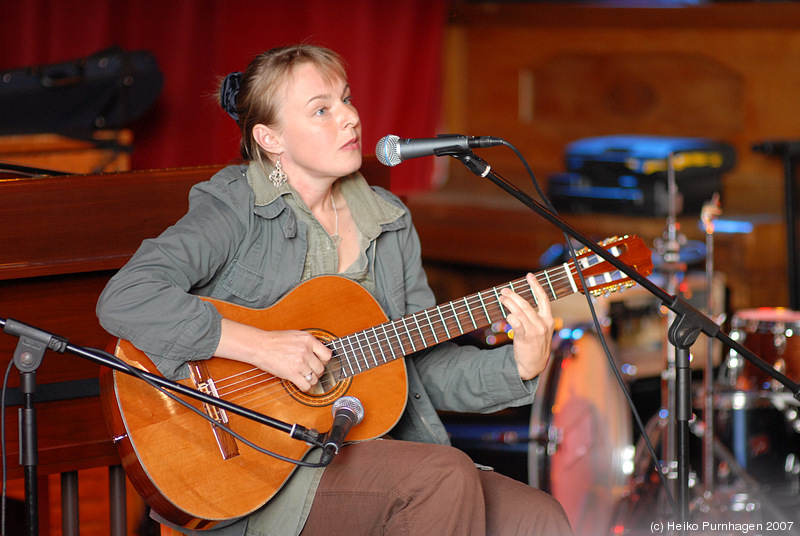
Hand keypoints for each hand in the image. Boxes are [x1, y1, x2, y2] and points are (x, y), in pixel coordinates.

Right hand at [216, 318, 331, 390]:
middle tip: (310, 371)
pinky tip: (301, 384)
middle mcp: (306, 350)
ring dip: (311, 381)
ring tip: (305, 378)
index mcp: (308, 339)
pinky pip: (306, 385)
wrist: (260, 346)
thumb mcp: (296, 335)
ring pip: (314, 378)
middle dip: (317, 372)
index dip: (324, 361)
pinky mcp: (292, 373)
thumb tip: (318, 352)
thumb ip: (308, 343)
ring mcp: (300, 362)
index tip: (319, 362)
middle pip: (321, 368)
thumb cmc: (274, 340)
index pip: (327, 354)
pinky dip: (305, 388)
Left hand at [498, 273, 554, 380]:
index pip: (543, 298)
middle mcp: (543, 324)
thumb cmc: (535, 345)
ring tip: (501, 298)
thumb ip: (534, 317)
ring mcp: (534, 331)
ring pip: (519, 312)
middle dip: (514, 295)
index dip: (536, 285)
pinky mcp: (525, 338)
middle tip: (504, 290)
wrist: (534, 365)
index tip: (529, 275)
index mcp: (548, 320)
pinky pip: (516, 323)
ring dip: (508, 303)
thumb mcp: (542, 330)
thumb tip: (519, 301)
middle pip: (526, 304)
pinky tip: (506, 315)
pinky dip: (510, 317)